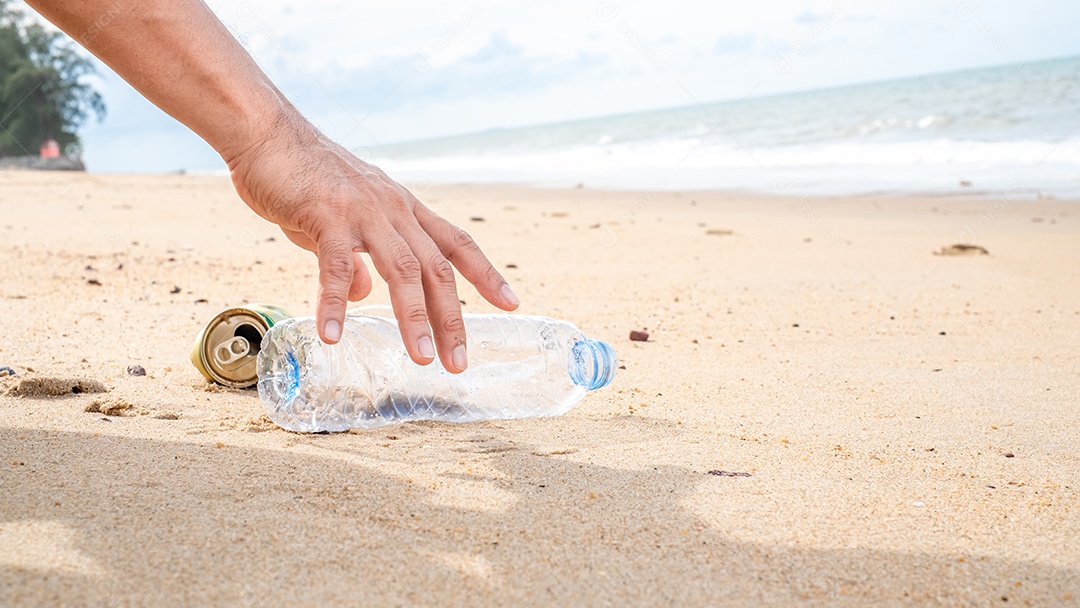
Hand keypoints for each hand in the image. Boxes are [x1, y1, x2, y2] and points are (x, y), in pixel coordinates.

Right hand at [226, 111, 518, 372]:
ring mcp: (363, 212)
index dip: (486, 273)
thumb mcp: (342, 221)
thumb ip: (357, 258)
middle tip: (459, 363)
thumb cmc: (303, 176)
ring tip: (422, 358)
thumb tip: (364, 295)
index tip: (511, 303)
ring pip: (401, 271)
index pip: (457, 242)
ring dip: (414, 318)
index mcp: (403, 208)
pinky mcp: (326, 216)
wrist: (267, 131)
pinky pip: (336, 266)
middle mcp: (393, 209)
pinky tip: (332, 335)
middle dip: (452, 318)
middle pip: (436, 269)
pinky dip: (336, 302)